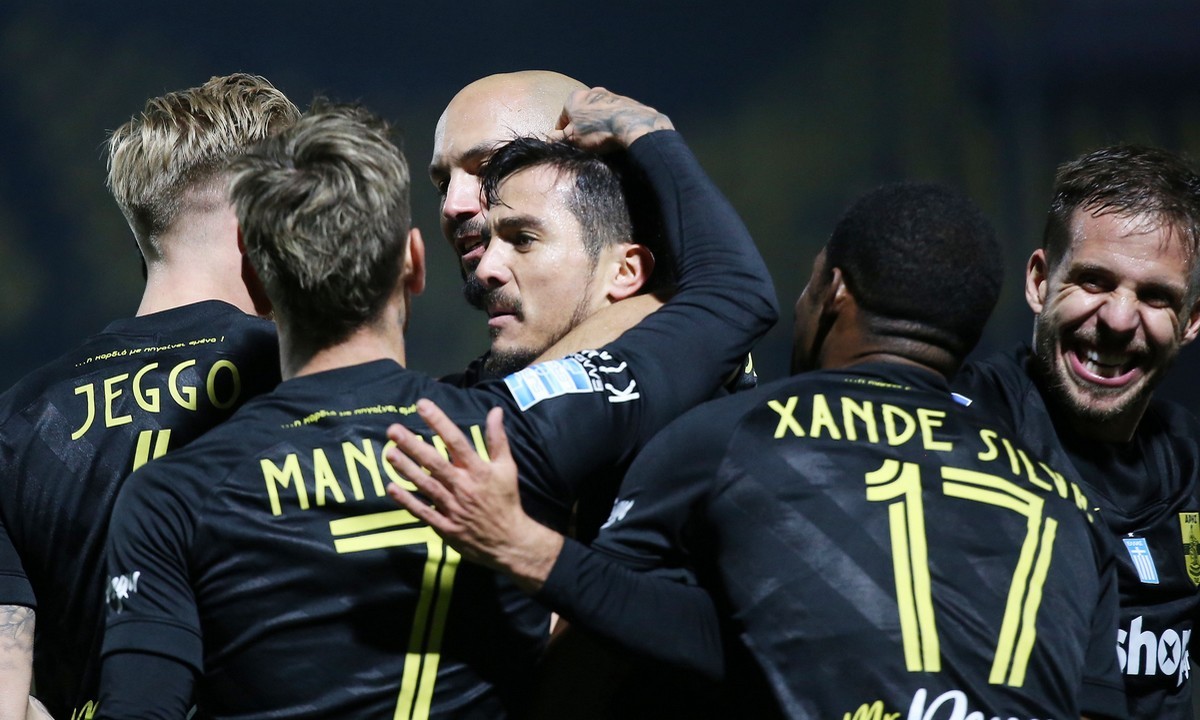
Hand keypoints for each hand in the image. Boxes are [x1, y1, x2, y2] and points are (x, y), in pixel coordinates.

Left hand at [384, 400, 562, 592]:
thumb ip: (498, 439)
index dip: (439, 422)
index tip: (422, 405)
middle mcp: (464, 486)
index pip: (456, 441)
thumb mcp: (507, 467)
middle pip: (435, 463)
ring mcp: (453, 507)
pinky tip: (392, 488)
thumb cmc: (506, 500)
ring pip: (426, 485)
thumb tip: (495, 410)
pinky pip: (423, 512)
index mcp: (479, 471)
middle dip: (413, 445)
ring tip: (389, 453)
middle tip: (394, 431)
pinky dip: (407, 501)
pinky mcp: (445, 526)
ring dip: (407, 469)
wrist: (509, 540)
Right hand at [554, 87, 673, 150]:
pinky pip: (612, 115)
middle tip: (585, 144)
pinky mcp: (624, 102)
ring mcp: (609, 95)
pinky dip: (610, 123)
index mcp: (574, 98)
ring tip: (601, 140)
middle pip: (580, 114)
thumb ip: (557, 138)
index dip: (562, 134)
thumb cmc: (596, 131)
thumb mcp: (572, 138)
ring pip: (597, 114)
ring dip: (596, 125)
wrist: (630, 124)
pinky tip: (613, 135)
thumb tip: (548, 139)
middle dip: (581, 128)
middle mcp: (591, 92)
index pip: (562, 119)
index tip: (567, 144)